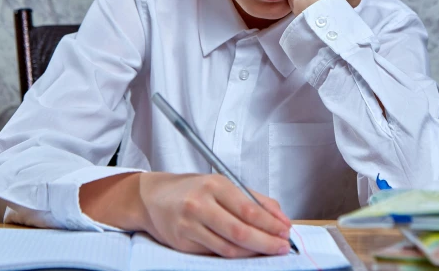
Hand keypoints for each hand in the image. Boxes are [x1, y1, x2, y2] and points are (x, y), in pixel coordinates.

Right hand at [138, 173, 291, 257]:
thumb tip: (279, 216)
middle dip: (266, 242)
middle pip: (240, 231)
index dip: (271, 224)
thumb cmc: (191, 189)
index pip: (249, 209)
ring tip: (269, 251)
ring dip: (253, 252)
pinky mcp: (182, 243)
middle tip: (282, 246)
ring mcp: (189, 225)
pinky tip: (246, 252)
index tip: (285, 230)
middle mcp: (199, 204)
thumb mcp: (222, 184)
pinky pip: (214, 253)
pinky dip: (235, 255)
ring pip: (228, 247)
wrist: (153, 198)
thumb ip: (252, 198)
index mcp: (213, 185)